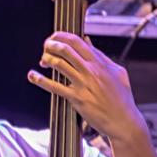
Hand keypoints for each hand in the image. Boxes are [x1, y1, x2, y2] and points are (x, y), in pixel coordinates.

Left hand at [27, 32, 146, 142]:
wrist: (123, 121)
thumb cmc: (122, 98)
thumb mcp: (117, 72)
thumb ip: (102, 56)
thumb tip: (88, 41)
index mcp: (100, 63)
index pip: (78, 41)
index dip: (62, 36)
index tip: (55, 36)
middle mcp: (91, 71)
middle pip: (66, 49)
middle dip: (52, 44)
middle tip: (46, 46)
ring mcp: (83, 84)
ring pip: (59, 64)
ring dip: (47, 58)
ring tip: (42, 59)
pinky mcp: (76, 98)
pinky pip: (55, 87)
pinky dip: (41, 80)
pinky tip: (33, 76)